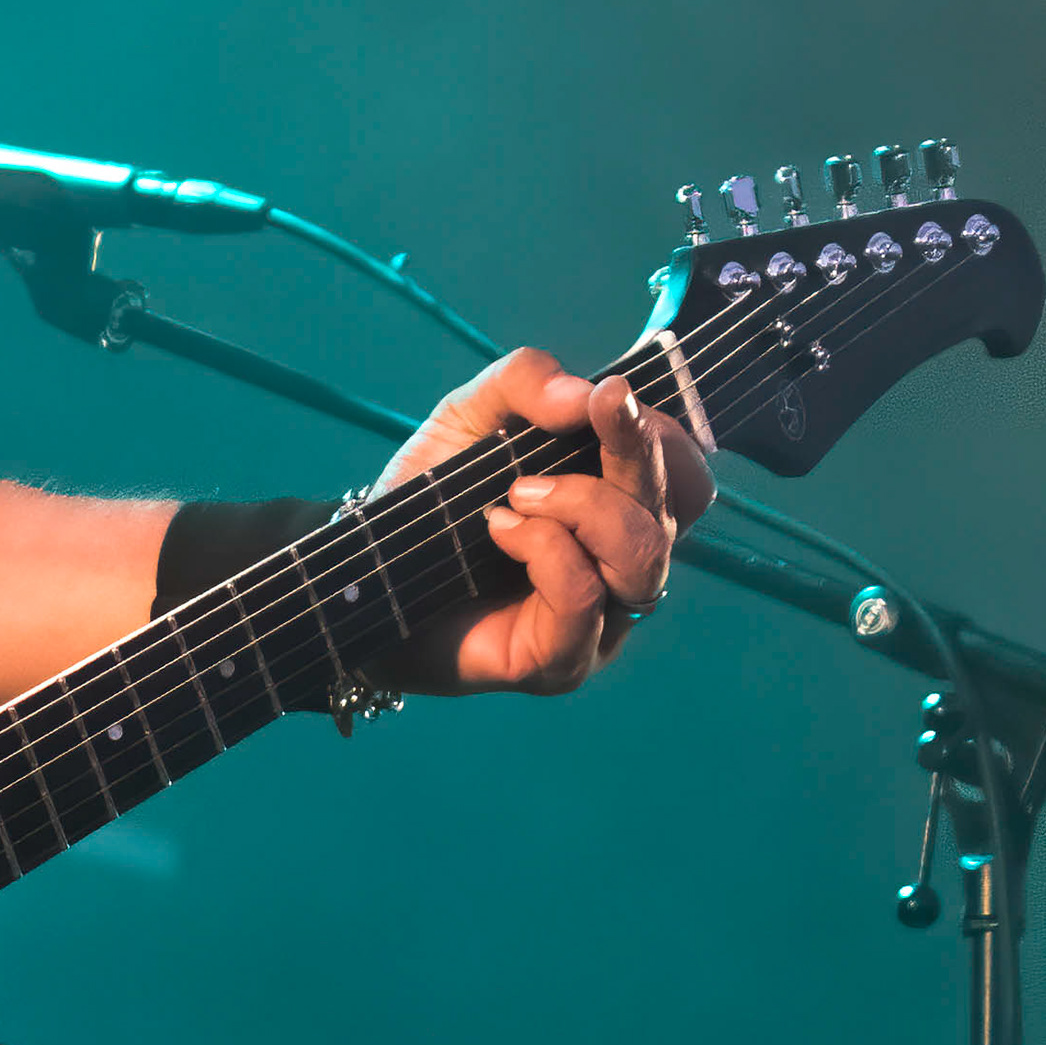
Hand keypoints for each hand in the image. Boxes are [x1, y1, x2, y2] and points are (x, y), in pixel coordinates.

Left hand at [376, 348, 712, 696]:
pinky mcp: (561, 661)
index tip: (610, 396)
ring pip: (641, 556)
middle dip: (632, 455)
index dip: (662, 435)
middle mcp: (621, 567)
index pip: (684, 477)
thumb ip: (524, 383)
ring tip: (516, 494)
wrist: (362, 579)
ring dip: (583, 506)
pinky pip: (584, 598)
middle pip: (675, 510)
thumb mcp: (466, 417)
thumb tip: (585, 392)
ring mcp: (600, 622)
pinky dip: (545, 551)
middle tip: (581, 422)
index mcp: (619, 510)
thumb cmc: (427, 502)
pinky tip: (499, 530)